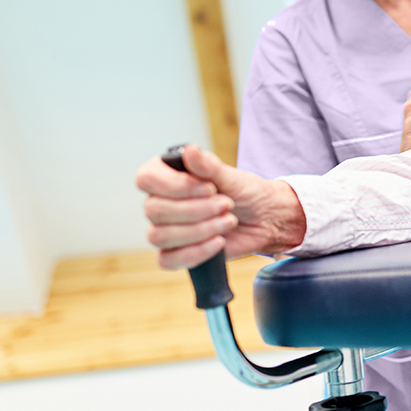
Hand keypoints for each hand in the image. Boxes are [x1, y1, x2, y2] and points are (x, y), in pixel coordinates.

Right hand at [135, 144, 306, 269]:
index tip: (209, 188)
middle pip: (153, 210)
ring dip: (199, 230)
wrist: (264, 218)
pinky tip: (218, 243)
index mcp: (167, 176)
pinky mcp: (176, 252)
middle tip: (227, 205)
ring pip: (159, 235)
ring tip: (229, 221)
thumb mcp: (230, 175)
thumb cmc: (244, 192)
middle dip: (196, 209)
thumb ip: (207, 165)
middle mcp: (160, 201)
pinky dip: (195, 252)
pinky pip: (168, 260)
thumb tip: (189, 150)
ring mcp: (165, 228)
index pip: (146, 178)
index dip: (175, 185)